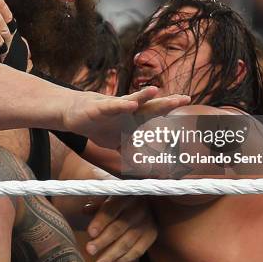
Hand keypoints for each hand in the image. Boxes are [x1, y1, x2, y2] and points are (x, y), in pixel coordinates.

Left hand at [0, 0, 30, 71]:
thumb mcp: (6, 37)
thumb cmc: (4, 50)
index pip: (8, 17)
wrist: (10, 73)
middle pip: (4, 26)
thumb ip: (0, 23)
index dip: (1, 6)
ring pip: (0, 40)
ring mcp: (4, 52)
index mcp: (11, 33)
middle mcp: (9, 42)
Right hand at [64, 88, 189, 149]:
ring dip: (145, 97)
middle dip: (167, 103)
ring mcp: (115, 107)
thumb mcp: (117, 142)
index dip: (170, 109)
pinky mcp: (101, 108)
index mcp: (134, 117)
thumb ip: (131, 152)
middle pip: (150, 106)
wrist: (75, 113)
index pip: (155, 113)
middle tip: (185, 99)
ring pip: (133, 101)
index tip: (187, 103)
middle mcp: (128, 109)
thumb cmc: (100, 124)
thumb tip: (144, 169)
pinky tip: (132, 104)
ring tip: (158, 92)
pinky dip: (123, 105)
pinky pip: (114, 106)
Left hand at [85, 196, 157, 261]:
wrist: (147, 202)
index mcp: (124, 197)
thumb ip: (97, 205)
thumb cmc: (121, 201)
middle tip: (89, 250)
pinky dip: (125, 259)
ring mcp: (146, 222)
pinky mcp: (151, 235)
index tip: (90, 233)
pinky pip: (138, 250)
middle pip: (118, 227)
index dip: (100, 222)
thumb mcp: (109, 198)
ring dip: (112, 255)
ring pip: (128, 241)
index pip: (111, 210)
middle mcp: (137, 209)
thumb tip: (84, 210)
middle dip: (103, 241)